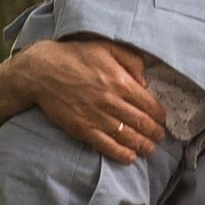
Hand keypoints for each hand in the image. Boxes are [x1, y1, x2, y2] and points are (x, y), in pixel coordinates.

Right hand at [26, 38, 164, 164]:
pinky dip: (120, 153)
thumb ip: (132, 61)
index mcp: (120, 81)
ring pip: (127, 136)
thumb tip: (146, 83)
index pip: (149, 104)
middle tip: (160, 138)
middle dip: (154, 133)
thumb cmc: (76, 56)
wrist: (41, 71)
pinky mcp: (82, 128)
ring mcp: (96, 117)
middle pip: (141, 122)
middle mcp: (111, 101)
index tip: (163, 120)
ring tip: (150, 150)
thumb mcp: (108, 47)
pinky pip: (106, 145)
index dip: (159, 115)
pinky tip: (130, 157)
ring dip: (142, 145)